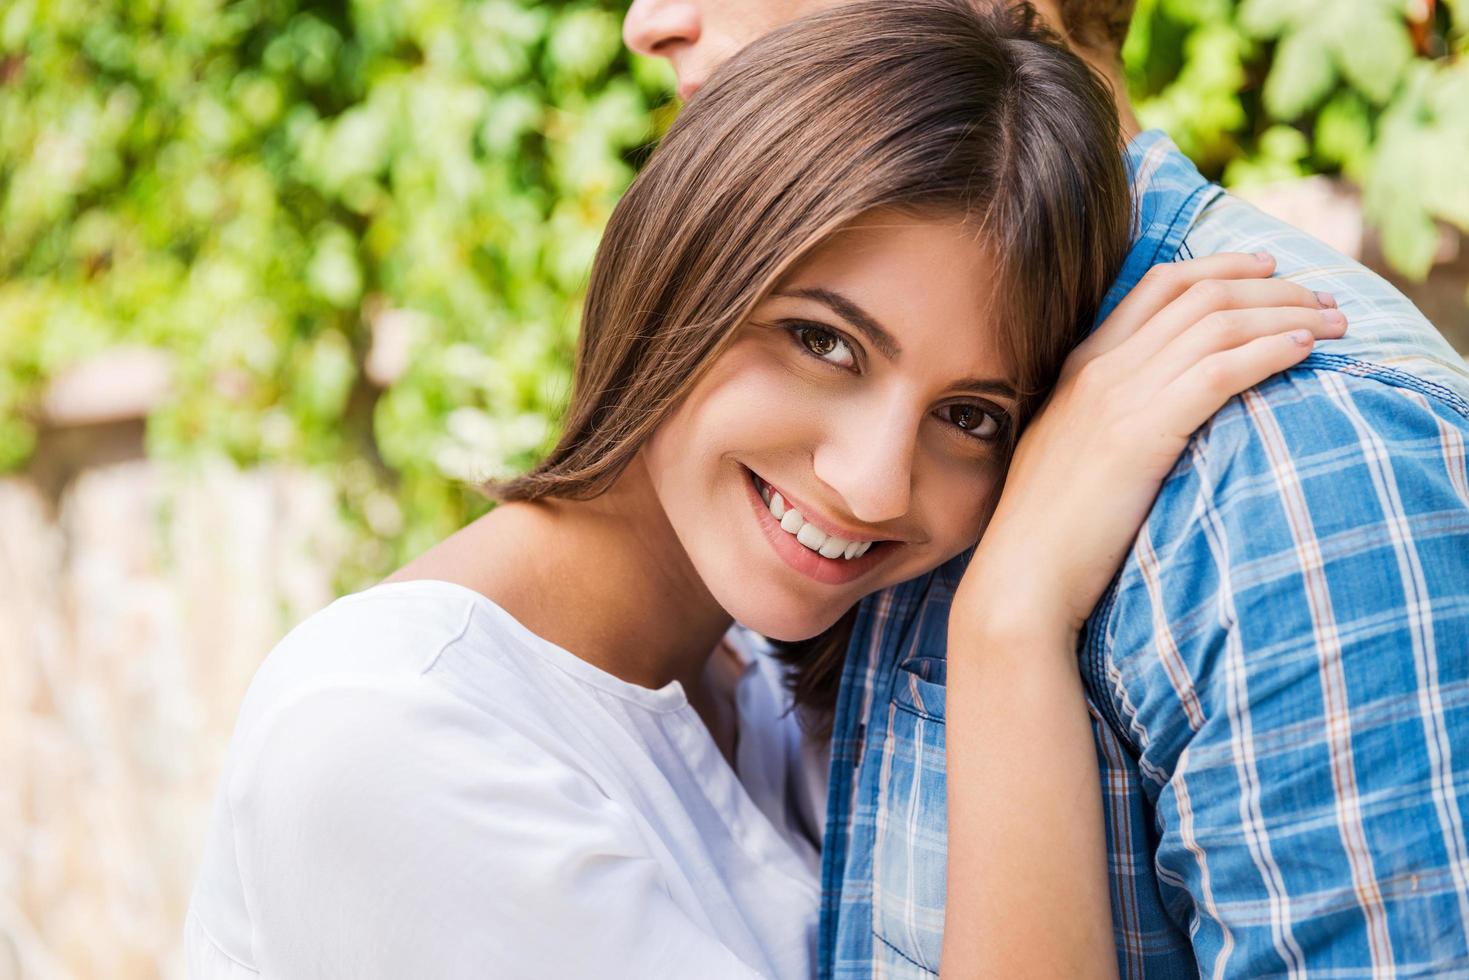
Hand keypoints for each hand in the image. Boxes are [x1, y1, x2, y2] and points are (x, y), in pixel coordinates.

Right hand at [954, 252, 1345, 641]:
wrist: (1021, 577)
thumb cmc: (1049, 532)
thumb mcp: (1072, 454)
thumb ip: (1108, 418)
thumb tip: (1161, 413)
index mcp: (1080, 367)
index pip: (1157, 285)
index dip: (1219, 267)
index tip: (1266, 268)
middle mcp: (1099, 369)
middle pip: (1199, 295)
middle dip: (1270, 287)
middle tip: (1321, 297)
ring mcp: (1116, 398)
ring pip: (1217, 325)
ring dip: (1286, 315)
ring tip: (1333, 322)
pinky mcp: (1141, 435)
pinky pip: (1219, 372)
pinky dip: (1269, 352)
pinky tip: (1304, 352)